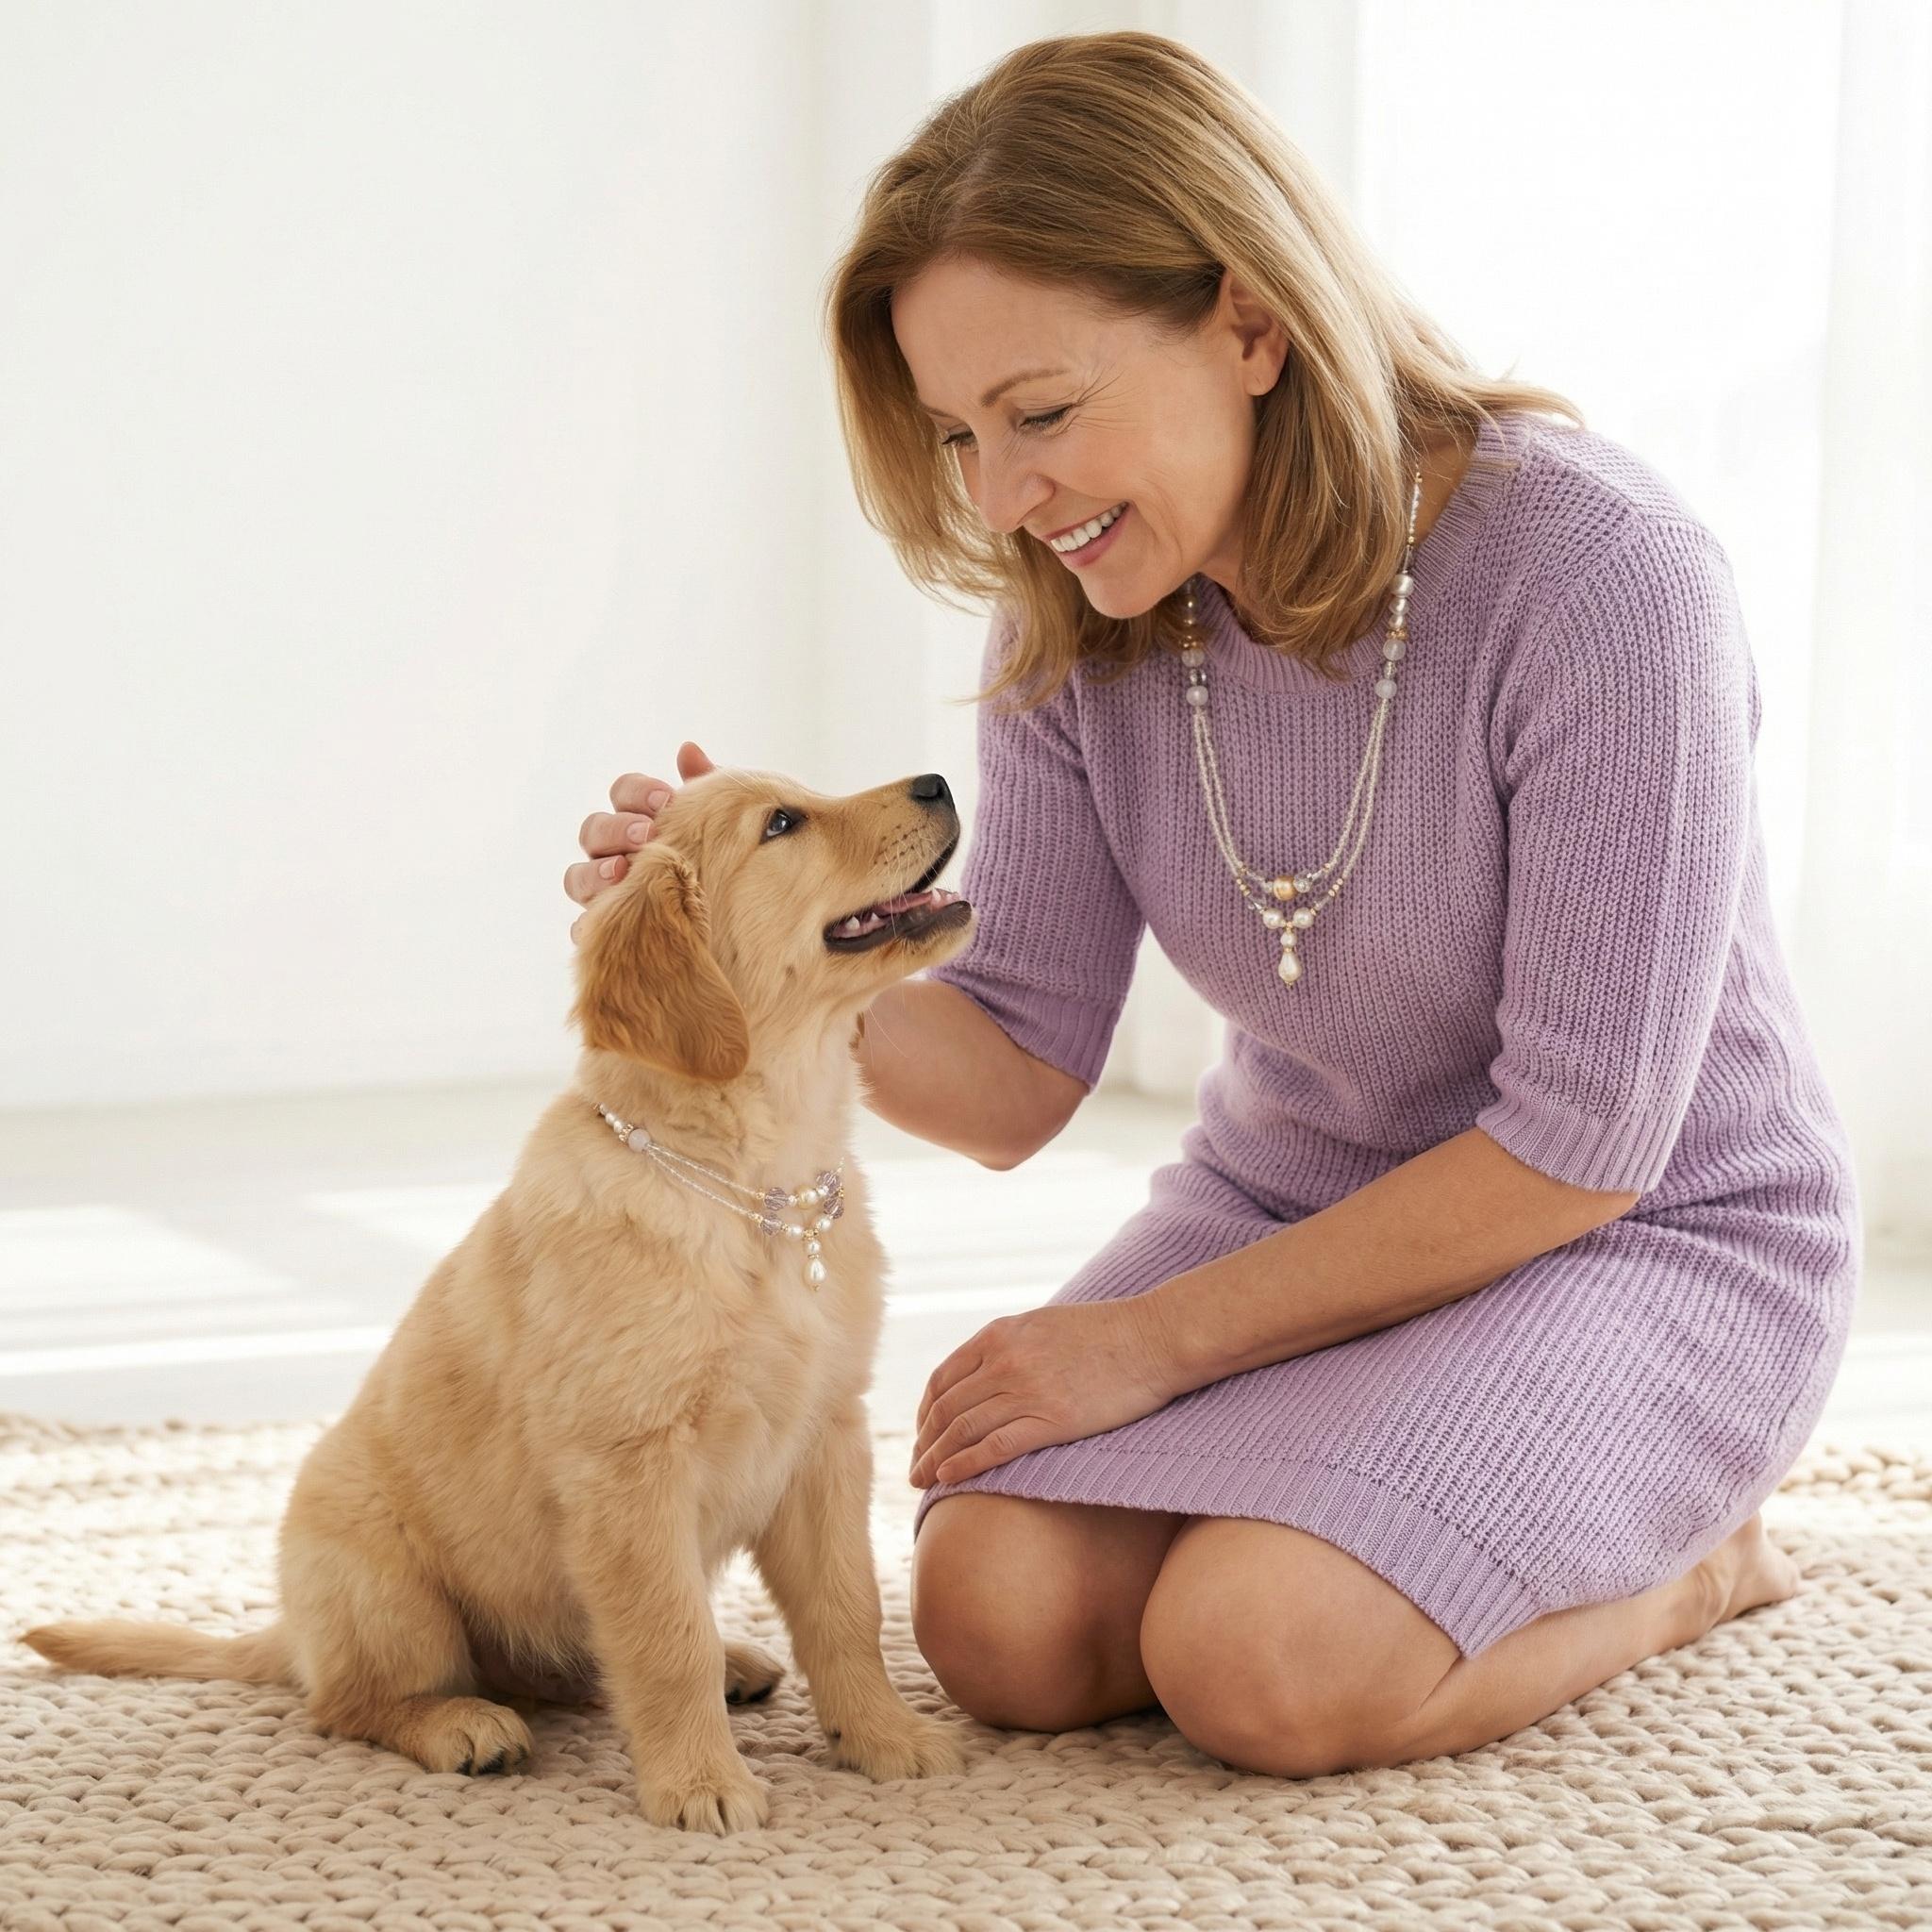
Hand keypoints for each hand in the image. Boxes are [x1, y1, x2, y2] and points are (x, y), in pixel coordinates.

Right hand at [563, 742, 714, 944]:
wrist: (740, 919)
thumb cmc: (721, 862)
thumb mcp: (717, 825)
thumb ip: (703, 788)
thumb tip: (688, 750)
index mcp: (638, 819)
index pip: (622, 792)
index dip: (636, 792)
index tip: (666, 801)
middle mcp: (613, 853)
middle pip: (593, 831)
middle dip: (616, 830)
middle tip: (647, 835)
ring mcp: (604, 892)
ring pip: (578, 878)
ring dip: (595, 873)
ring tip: (621, 873)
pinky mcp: (605, 929)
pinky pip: (583, 927)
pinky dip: (589, 924)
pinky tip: (609, 920)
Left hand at [907, 1298, 1181, 1487]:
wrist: (1154, 1337)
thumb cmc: (1109, 1331)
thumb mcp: (1046, 1324)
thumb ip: (1014, 1345)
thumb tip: (993, 1369)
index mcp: (1000, 1334)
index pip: (943, 1378)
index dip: (924, 1411)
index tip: (923, 1434)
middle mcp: (1004, 1360)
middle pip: (945, 1408)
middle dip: (924, 1442)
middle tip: (914, 1467)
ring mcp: (1026, 1390)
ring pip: (962, 1429)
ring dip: (935, 1459)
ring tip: (921, 1482)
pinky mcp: (1052, 1419)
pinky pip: (994, 1447)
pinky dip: (964, 1464)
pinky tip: (947, 1479)